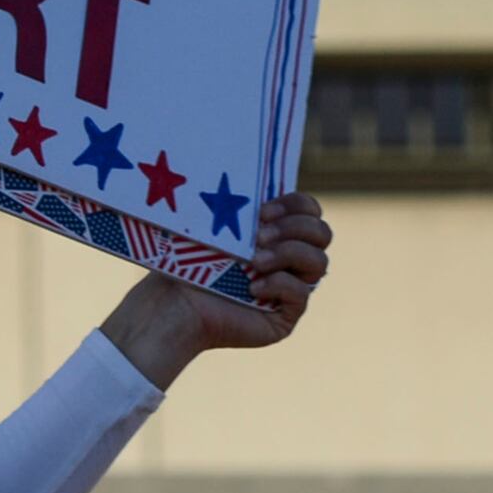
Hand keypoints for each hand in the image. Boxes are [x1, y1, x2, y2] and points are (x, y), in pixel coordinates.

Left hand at [99, 193, 331, 387]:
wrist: (170, 306)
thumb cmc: (184, 264)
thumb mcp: (210, 227)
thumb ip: (238, 206)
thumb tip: (259, 176)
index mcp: (274, 233)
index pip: (309, 209)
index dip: (296, 205)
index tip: (262, 212)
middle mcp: (288, 260)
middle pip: (322, 232)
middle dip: (293, 229)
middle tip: (258, 237)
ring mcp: (291, 288)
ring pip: (320, 261)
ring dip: (288, 254)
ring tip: (254, 262)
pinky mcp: (286, 315)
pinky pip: (302, 293)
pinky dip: (280, 284)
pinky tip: (252, 289)